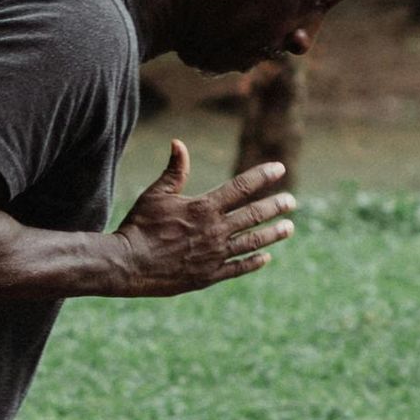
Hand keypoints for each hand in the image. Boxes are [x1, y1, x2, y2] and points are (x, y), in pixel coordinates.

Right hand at [106, 141, 295, 297]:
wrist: (128, 265)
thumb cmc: (140, 225)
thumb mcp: (155, 194)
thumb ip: (174, 171)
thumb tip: (179, 143)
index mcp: (203, 208)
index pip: (241, 188)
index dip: (262, 176)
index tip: (279, 169)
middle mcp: (214, 231)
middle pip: (253, 215)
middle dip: (275, 207)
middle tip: (291, 202)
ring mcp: (214, 255)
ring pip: (252, 242)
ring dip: (272, 234)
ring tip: (289, 228)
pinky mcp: (209, 275)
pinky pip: (238, 268)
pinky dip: (253, 262)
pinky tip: (266, 257)